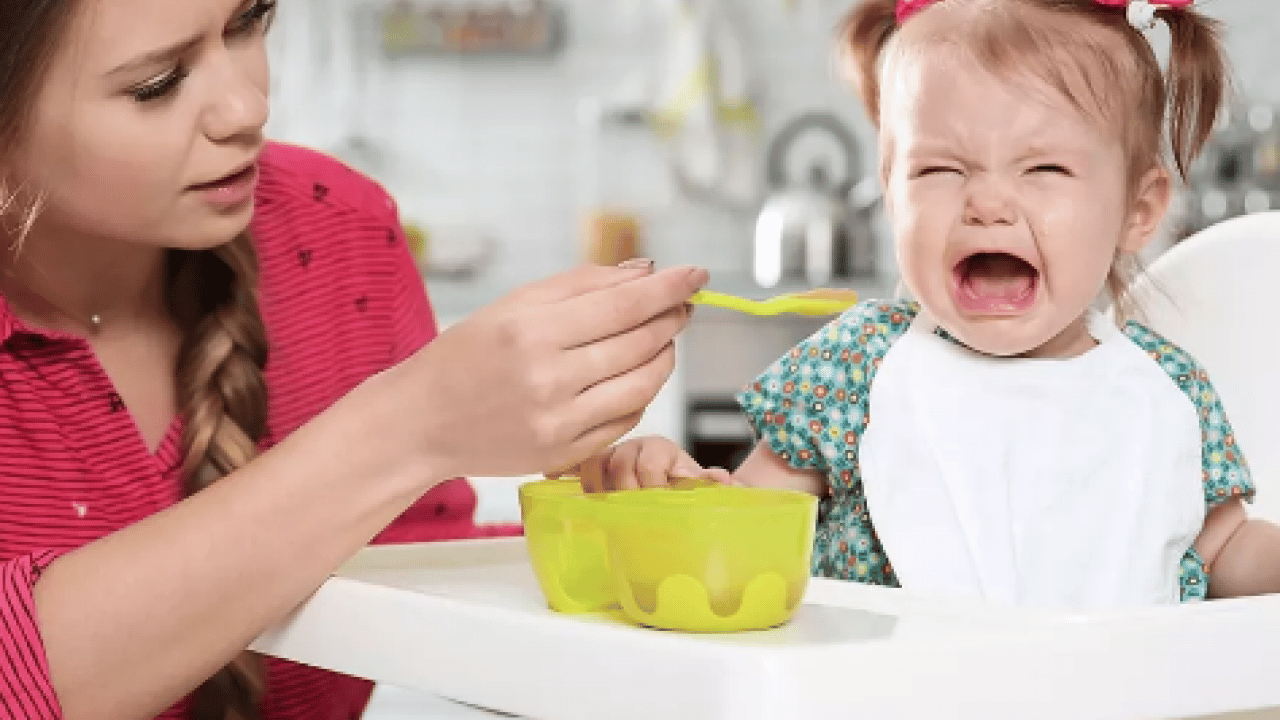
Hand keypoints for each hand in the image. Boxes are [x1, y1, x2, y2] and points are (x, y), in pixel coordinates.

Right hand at [393, 262, 706, 479]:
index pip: (623, 304)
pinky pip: (625, 420)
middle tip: (681, 305)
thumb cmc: (466, 355)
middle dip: (671, 319)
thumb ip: (582, 284)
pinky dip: (640, 393)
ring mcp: (558, 424)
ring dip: (664, 357)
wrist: (422, 422)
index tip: (697, 274)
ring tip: (662, 339)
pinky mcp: (564, 455)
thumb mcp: (514, 304)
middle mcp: (548, 380)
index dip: (669, 288)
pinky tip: (633, 375)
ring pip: (642, 385)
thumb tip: (646, 271)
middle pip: (639, 343)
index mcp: (532, 332)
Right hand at [548, 436, 734, 491]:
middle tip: (629, 510)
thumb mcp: (702, 484)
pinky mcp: (595, 466)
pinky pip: (576, 462)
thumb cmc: (687, 486)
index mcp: (661, 449)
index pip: (650, 464)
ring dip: (595, 485)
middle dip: (625, 491)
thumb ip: (709, 483)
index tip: (658, 501)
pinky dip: (564, 467)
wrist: (678, 485)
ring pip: (593, 463)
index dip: (654, 486)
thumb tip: (722, 481)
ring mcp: (612, 455)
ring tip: (599, 503)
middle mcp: (634, 448)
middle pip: (619, 465)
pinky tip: (553, 474)